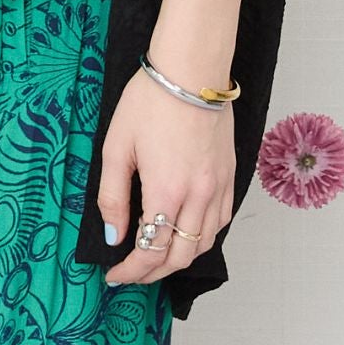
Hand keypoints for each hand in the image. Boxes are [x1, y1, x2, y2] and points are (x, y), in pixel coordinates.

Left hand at [97, 65, 234, 284]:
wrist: (191, 69)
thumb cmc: (149, 101)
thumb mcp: (117, 146)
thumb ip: (113, 196)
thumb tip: (114, 236)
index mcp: (167, 190)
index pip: (150, 250)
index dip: (130, 270)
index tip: (113, 275)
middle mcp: (198, 196)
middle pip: (179, 256)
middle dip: (153, 272)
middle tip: (131, 272)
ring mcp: (219, 186)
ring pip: (204, 243)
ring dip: (179, 258)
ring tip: (156, 256)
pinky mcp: (230, 174)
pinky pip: (222, 220)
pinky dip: (203, 236)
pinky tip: (187, 231)